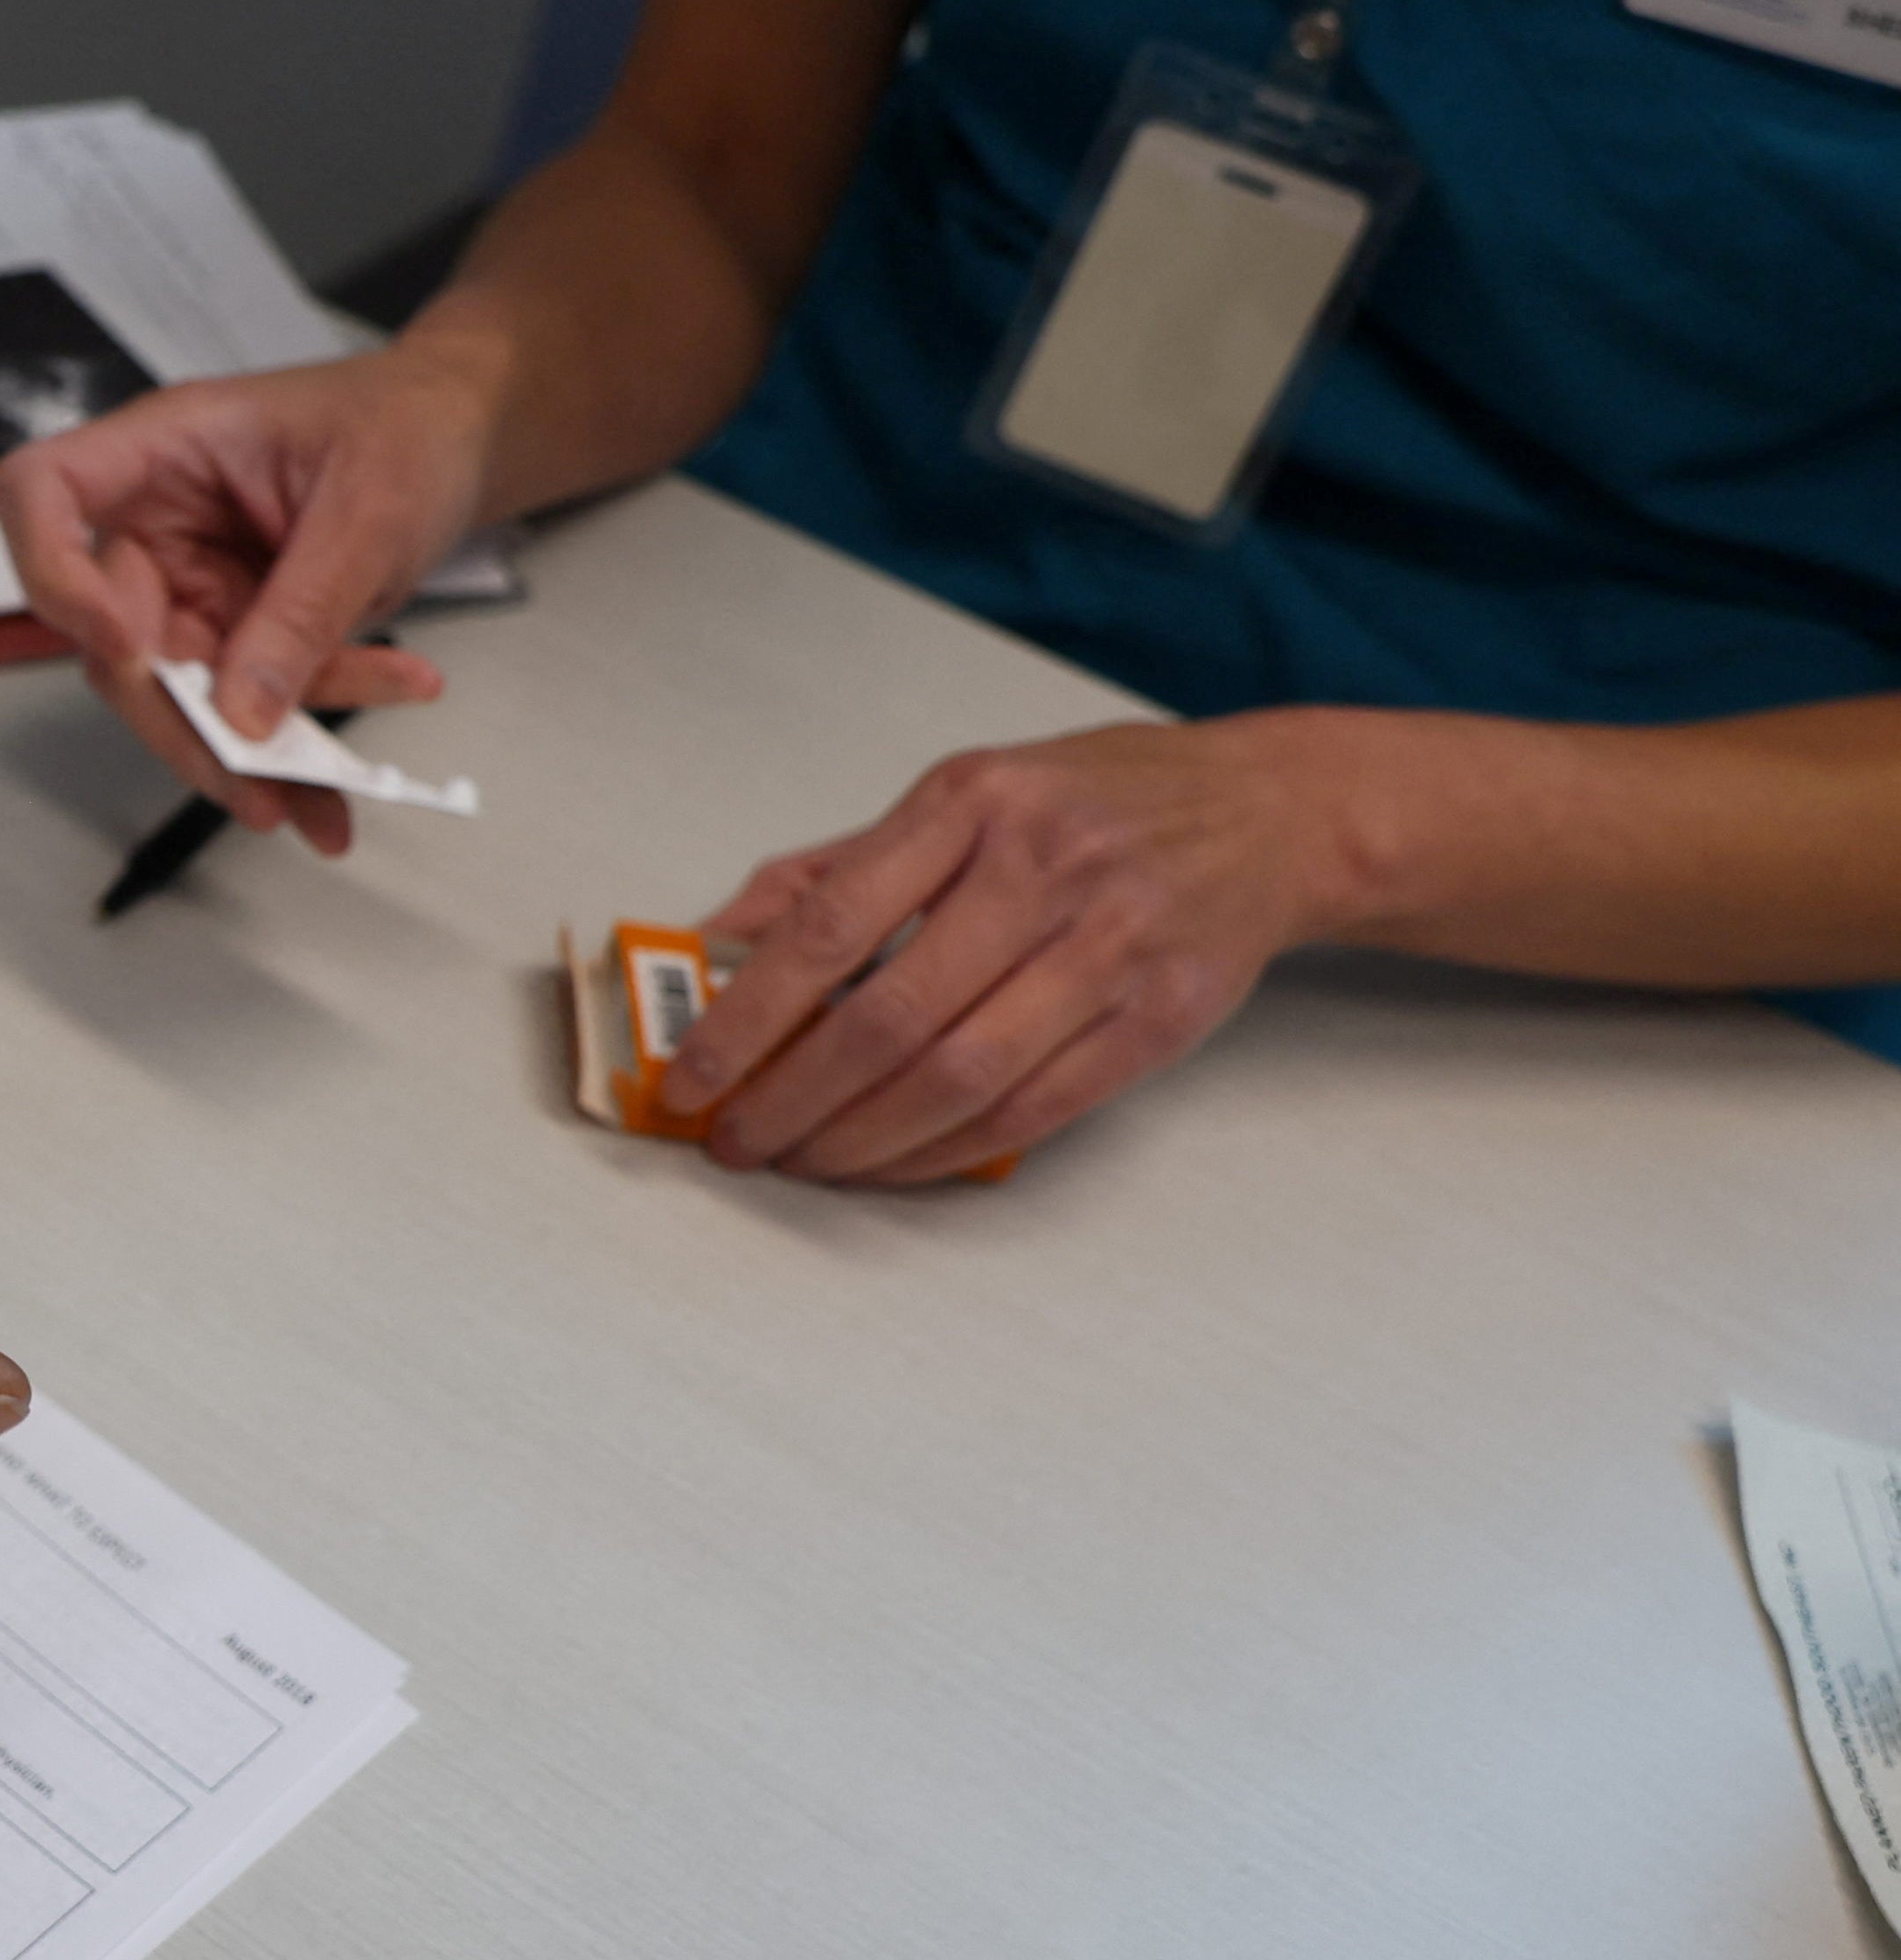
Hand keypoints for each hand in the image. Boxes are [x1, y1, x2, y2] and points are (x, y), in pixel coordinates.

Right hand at [0, 349, 471, 854]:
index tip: (123, 644)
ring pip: (179, 693)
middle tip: (252, 778)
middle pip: (108, 633)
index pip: (40, 492)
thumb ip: (303, 611)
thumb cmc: (407, 424)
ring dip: (251, 752)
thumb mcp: (369, 511)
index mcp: (164, 448)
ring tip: (322, 792)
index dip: (51, 573)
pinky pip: (242, 705)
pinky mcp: (231, 629)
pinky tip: (337, 779)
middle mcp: (156, 519)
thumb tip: (243, 712)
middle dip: (181, 718)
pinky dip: (293, 747)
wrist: (456, 439)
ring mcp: (189, 580)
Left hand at [658, 719, 1357, 1183]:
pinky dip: (945, 1152)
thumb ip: (836, 870)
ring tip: (801, 1160)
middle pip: (890, 1020)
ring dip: (862, 1141)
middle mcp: (1042, 871)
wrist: (1269, 812)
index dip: (746, 1019)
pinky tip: (891, 1163)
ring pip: (960, 1078)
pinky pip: (1033, 1111)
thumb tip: (715, 941)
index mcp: (970, 804)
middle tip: (737, 1141)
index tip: (689, 1078)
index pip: (828, 928)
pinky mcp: (1163, 1016)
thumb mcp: (960, 796)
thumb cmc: (1091, 803)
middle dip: (793, 1100)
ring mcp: (1111, 946)